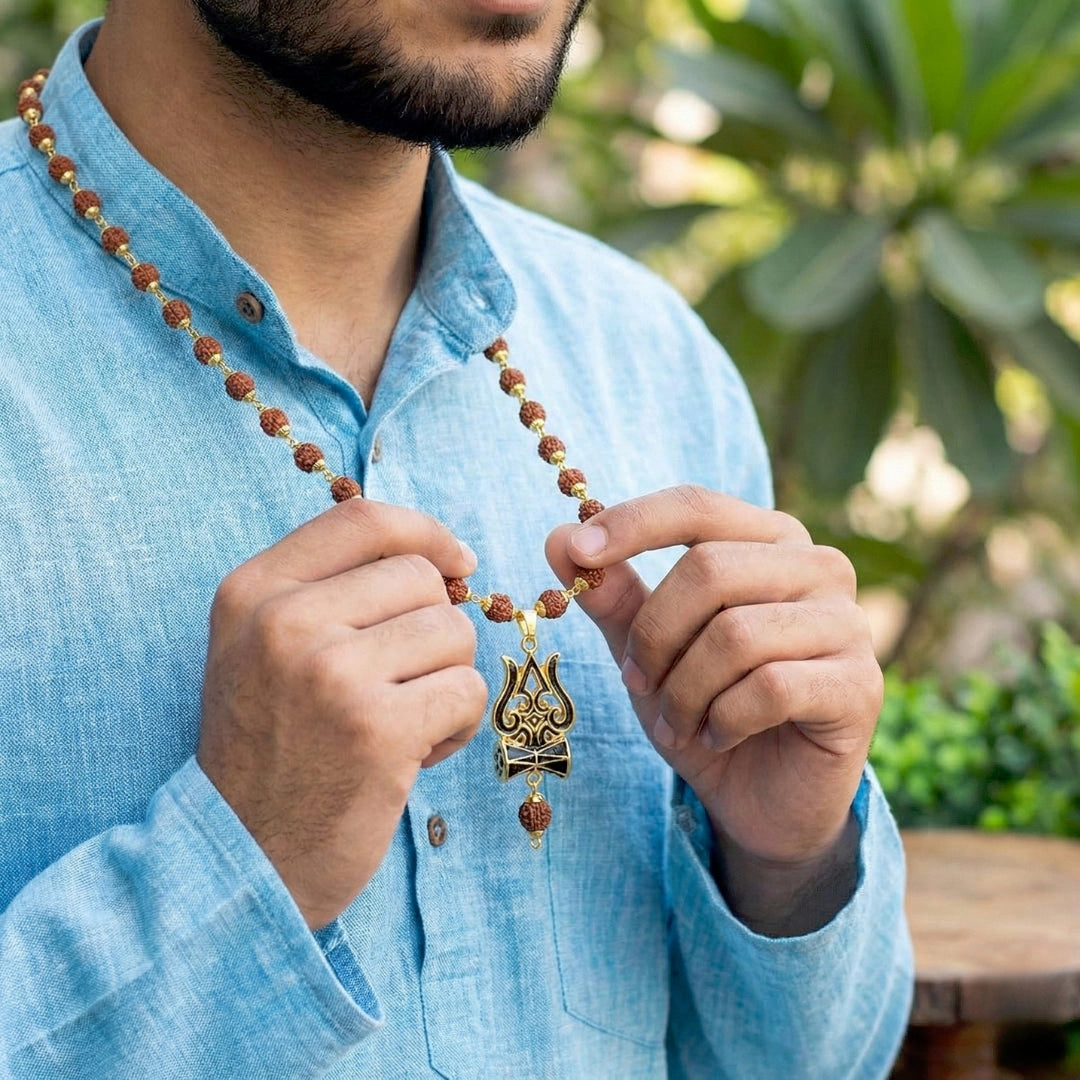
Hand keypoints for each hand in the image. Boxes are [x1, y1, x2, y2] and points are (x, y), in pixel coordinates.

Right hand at [197, 499, 486, 929]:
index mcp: (253, 591)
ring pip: (454, 632)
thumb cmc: (272, 748)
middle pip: (421, 579)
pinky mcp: (378, 729)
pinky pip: (467, 691)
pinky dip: (457, 725)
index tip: (457, 562)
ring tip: (400, 723)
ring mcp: (330, 673)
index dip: (425, 532)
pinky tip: (414, 755)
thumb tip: (444, 557)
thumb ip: (333, 590)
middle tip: (398, 686)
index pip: (364, 518)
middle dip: (433, 631)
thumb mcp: (265, 648)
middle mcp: (285, 622)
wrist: (244, 860)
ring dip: (446, 680)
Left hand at [545, 485, 881, 873]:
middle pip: (709, 569)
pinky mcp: (860, 684)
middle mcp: (818, 567)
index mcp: (768, 541)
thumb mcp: (649, 648)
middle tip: (636, 683)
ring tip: (675, 722)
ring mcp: (848, 623)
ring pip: (735, 634)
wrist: (763, 799)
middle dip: (655, 636)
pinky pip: (769, 688)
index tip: (577, 553)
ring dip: (684, 690)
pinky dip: (723, 720)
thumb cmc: (705, 706)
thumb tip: (556, 537)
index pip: (697, 506)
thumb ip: (613, 594)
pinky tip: (718, 737)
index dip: (635, 522)